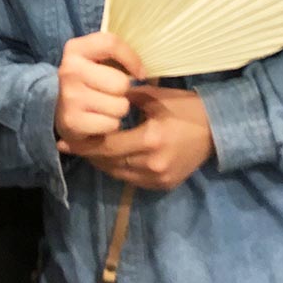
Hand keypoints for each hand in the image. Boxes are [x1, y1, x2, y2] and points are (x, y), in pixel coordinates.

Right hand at [53, 32, 146, 145]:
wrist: (60, 109)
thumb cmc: (91, 81)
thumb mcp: (100, 61)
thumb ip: (121, 57)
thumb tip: (153, 71)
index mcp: (75, 48)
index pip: (111, 43)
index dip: (132, 59)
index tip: (140, 72)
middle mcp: (69, 70)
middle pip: (120, 82)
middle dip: (124, 91)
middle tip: (112, 93)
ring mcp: (69, 96)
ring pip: (119, 106)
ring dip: (118, 110)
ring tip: (105, 107)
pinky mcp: (71, 121)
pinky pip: (111, 124)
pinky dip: (110, 125)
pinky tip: (99, 120)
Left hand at [57, 84, 214, 190]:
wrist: (217, 130)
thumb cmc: (186, 108)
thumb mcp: (155, 97)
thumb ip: (126, 99)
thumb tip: (99, 98)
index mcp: (150, 139)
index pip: (107, 146)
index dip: (84, 145)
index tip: (64, 141)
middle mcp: (153, 163)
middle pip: (109, 163)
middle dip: (89, 154)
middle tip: (71, 145)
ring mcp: (158, 178)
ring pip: (118, 174)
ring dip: (102, 163)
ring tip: (86, 150)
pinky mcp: (163, 185)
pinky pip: (131, 179)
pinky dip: (118, 168)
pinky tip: (110, 157)